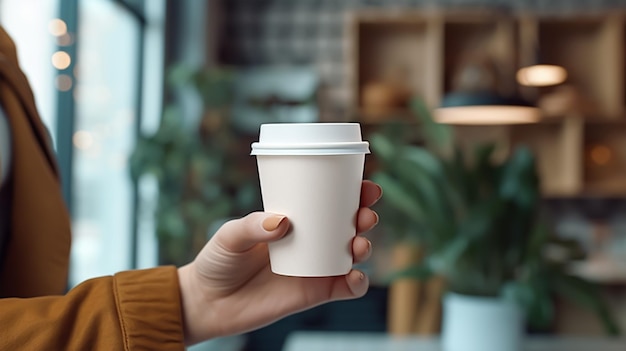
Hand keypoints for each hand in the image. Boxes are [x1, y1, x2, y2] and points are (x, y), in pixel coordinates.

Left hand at [177, 180, 381, 344]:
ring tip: (358, 244)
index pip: (330, 202)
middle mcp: (310, 242)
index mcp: (294, 220)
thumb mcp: (230, 236)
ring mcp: (314, 268)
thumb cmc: (218, 262)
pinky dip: (357, 283)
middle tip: (365, 214)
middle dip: (366, 216)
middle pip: (349, 226)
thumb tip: (282, 221)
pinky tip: (355, 276)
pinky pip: (345, 289)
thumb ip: (252, 226)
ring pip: (352, 255)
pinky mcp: (314, 293)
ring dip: (364, 246)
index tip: (365, 186)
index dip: (354, 193)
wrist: (209, 303)